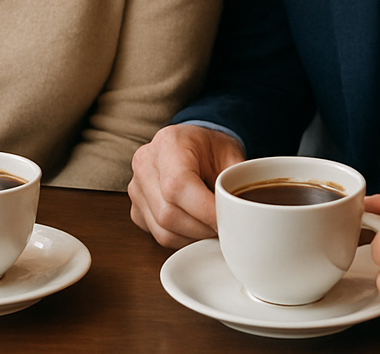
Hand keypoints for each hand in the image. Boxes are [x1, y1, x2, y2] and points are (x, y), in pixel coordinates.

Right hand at [128, 123, 243, 247]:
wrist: (192, 142)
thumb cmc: (211, 147)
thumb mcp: (231, 154)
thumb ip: (236, 182)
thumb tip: (244, 215)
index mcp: (168, 143)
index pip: (178, 186)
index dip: (204, 212)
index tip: (228, 223)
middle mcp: (145, 163)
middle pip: (168, 213)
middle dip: (202, 228)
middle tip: (225, 228)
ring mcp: (136, 187)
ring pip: (162, 230)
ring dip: (192, 237)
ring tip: (212, 227)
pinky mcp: (136, 207)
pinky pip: (157, 234)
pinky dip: (181, 238)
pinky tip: (196, 226)